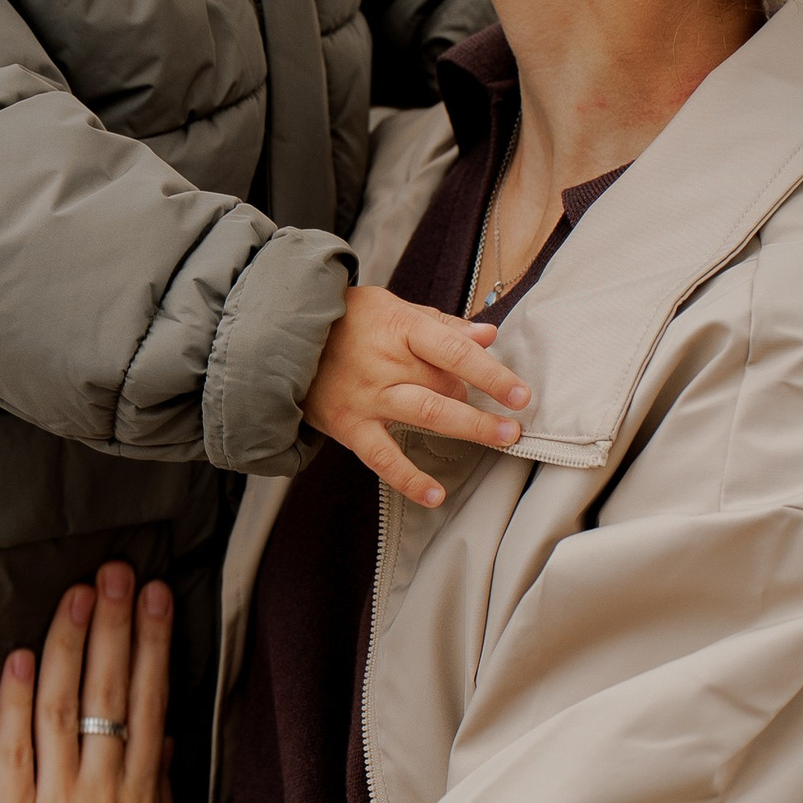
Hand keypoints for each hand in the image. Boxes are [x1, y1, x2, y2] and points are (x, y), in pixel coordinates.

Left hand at [0, 561, 186, 802]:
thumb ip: (163, 799)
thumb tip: (167, 740)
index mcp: (143, 802)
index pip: (151, 705)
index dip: (153, 646)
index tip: (157, 596)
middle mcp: (100, 796)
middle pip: (110, 695)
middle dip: (115, 627)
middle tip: (117, 571)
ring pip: (63, 712)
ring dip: (71, 647)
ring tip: (77, 594)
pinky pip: (14, 754)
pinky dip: (17, 704)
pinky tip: (23, 657)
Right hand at [301, 285, 528, 509]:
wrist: (282, 337)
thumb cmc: (348, 320)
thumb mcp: (393, 308)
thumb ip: (442, 324)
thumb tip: (488, 334)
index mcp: (401, 329)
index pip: (455, 351)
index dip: (491, 372)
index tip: (520, 392)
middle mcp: (386, 363)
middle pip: (445, 385)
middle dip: (482, 403)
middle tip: (515, 422)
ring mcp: (368, 396)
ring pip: (427, 415)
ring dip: (469, 428)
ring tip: (502, 439)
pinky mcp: (350, 426)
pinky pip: (382, 458)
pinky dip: (409, 478)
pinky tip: (435, 494)